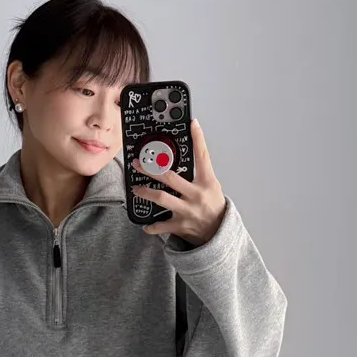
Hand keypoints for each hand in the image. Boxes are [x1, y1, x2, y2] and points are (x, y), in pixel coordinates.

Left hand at [131, 118, 226, 245]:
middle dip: (150, 169)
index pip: (202, 156)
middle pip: (170, 177)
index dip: (198, 138)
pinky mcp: (180, 225)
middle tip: (138, 164)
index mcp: (207, 182)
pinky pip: (161, 225)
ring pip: (162, 198)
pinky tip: (145, 224)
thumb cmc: (213, 205)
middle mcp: (196, 195)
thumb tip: (184, 153)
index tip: (191, 124)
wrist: (220, 232)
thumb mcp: (211, 185)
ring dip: (146, 193)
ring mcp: (187, 210)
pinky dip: (152, 226)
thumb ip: (199, 172)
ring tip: (136, 189)